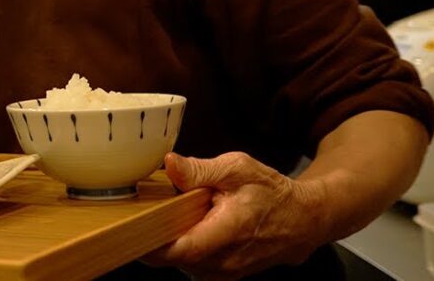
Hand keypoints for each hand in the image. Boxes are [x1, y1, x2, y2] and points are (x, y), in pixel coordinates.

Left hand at [143, 152, 327, 279]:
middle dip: (154, 238)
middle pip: (174, 259)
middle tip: (139, 215)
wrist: (303, 220)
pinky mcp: (223, 275)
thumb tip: (170, 165)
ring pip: (181, 264)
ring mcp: (225, 273)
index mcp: (228, 233)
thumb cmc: (270, 193)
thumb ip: (200, 170)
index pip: (181, 249)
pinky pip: (192, 265)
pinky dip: (182, 249)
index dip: (151, 243)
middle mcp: (225, 261)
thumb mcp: (237, 169)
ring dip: (168, 244)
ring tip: (162, 219)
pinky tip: (182, 229)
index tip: (130, 227)